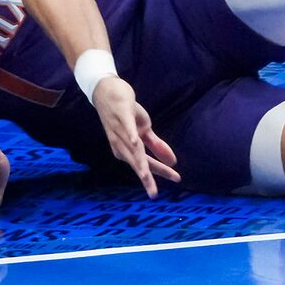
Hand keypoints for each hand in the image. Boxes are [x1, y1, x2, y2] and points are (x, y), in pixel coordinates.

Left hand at [89, 73, 180, 198]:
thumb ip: (157, 145)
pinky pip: (127, 126)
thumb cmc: (126, 112)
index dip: (160, 172)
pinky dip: (130, 135)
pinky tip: (135, 141)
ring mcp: (121, 129)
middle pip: (138, 161)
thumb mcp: (144, 128)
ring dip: (139, 162)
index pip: (147, 163)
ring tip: (146, 175)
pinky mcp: (122, 114)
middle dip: (146, 177)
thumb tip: (172, 160)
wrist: (107, 91)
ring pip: (132, 148)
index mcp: (128, 148)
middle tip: (154, 193)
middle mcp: (122, 143)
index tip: (176, 180)